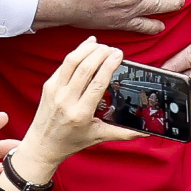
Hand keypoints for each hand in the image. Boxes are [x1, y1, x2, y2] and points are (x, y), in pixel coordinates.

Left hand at [0, 38, 145, 190]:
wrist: (42, 145)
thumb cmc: (71, 142)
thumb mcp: (99, 137)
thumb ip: (125, 133)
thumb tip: (148, 133)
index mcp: (81, 114)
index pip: (97, 83)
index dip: (109, 65)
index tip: (119, 55)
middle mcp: (66, 101)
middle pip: (84, 68)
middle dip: (100, 53)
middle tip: (113, 49)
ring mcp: (55, 91)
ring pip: (71, 62)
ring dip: (87, 49)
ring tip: (101, 45)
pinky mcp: (48, 85)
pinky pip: (63, 64)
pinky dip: (76, 52)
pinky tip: (87, 46)